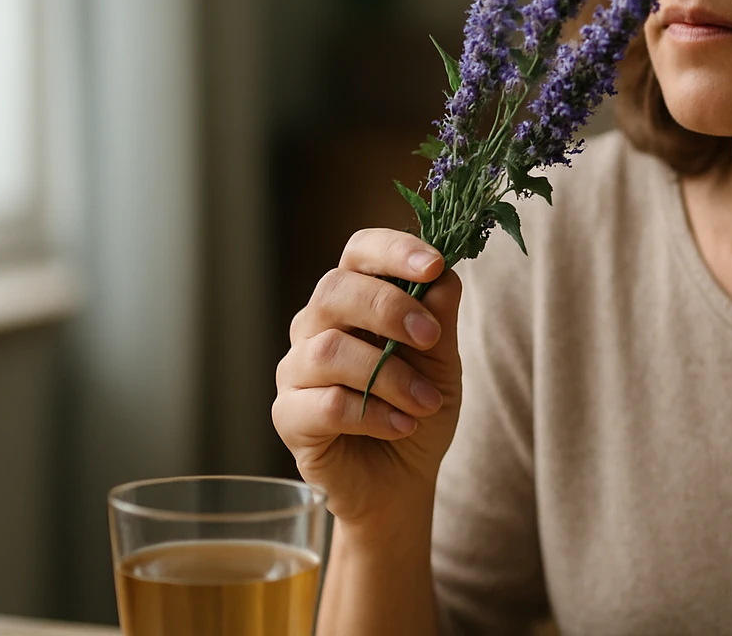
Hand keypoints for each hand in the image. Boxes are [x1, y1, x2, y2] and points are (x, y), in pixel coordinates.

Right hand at [273, 229, 462, 530]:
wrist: (402, 481)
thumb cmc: (418, 409)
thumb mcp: (443, 362)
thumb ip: (440, 318)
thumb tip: (443, 275)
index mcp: (355, 300)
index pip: (359, 251)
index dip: (394, 250)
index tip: (434, 265)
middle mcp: (316, 325)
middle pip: (335, 290)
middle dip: (390, 309)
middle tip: (431, 338)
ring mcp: (296, 370)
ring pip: (329, 350)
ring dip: (389, 375)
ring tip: (426, 403)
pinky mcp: (289, 415)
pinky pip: (327, 404)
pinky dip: (374, 414)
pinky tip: (402, 426)